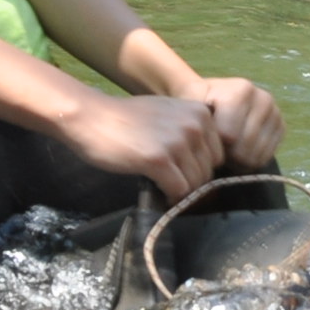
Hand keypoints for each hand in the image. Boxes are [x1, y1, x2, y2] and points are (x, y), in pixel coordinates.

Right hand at [61, 91, 222, 200]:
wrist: (92, 117)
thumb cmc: (126, 118)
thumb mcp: (168, 113)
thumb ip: (189, 130)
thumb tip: (205, 162)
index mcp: (200, 112)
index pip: (218, 154)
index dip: (200, 168)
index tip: (181, 172)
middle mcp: (194, 125)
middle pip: (208, 171)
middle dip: (191, 181)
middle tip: (170, 183)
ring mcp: (178, 142)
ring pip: (195, 184)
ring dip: (180, 190)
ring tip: (162, 186)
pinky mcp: (159, 160)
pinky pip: (179, 190)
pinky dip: (170, 196)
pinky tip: (157, 190)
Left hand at [185, 76, 283, 169]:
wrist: (217, 97)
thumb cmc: (200, 100)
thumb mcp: (190, 97)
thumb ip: (192, 107)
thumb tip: (199, 122)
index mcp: (242, 89)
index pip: (228, 135)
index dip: (213, 143)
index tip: (204, 136)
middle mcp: (264, 99)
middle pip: (243, 148)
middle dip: (225, 153)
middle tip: (215, 146)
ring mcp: (276, 114)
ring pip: (255, 156)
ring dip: (236, 160)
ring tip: (226, 149)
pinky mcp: (282, 128)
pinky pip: (265, 158)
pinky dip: (249, 161)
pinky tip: (239, 150)